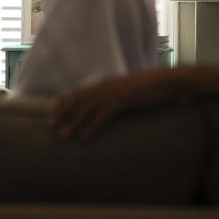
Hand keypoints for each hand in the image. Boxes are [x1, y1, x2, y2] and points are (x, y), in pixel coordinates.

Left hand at [48, 69, 179, 139]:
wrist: (169, 82)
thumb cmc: (151, 88)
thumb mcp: (129, 90)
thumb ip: (115, 96)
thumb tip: (106, 106)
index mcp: (106, 84)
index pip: (79, 92)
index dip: (64, 103)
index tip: (52, 114)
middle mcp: (107, 86)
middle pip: (78, 99)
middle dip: (62, 113)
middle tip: (49, 127)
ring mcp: (116, 93)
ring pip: (88, 108)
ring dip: (73, 122)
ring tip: (63, 135)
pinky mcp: (126, 100)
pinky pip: (105, 114)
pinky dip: (93, 125)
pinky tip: (86, 136)